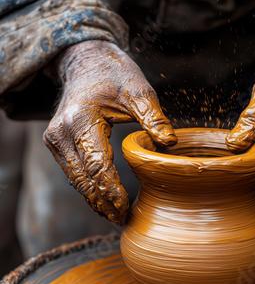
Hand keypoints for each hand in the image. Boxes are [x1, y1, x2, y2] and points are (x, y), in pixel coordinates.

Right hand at [43, 40, 176, 224]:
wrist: (86, 63)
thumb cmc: (114, 75)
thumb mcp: (138, 90)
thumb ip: (153, 117)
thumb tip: (169, 143)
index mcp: (81, 120)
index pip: (97, 166)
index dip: (112, 191)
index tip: (125, 209)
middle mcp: (61, 132)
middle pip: (83, 179)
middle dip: (103, 202)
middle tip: (122, 220)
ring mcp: (55, 139)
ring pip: (76, 180)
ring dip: (94, 200)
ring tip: (114, 216)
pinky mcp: (56, 143)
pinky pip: (73, 172)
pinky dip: (88, 188)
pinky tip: (103, 200)